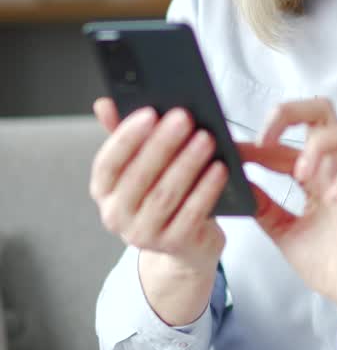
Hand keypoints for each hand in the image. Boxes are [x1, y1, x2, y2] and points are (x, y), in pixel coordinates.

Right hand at [89, 97, 228, 274]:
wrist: (185, 243)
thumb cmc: (161, 193)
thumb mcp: (142, 165)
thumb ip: (126, 135)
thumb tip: (104, 104)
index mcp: (104, 192)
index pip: (108, 163)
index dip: (126, 137)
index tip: (149, 113)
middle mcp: (116, 216)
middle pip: (139, 177)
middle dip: (163, 144)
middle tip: (184, 118)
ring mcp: (143, 235)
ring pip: (165, 194)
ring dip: (187, 163)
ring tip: (205, 139)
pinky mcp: (174, 245)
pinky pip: (192, 213)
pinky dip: (206, 189)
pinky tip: (219, 168)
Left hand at [238, 97, 336, 317]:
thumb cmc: (326, 260)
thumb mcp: (282, 230)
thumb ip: (264, 206)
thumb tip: (236, 183)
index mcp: (315, 174)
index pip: (288, 138)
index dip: (260, 139)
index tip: (234, 152)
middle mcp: (336, 171)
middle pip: (323, 111)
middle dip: (292, 113)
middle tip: (267, 140)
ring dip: (321, 144)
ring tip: (301, 173)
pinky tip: (332, 199)